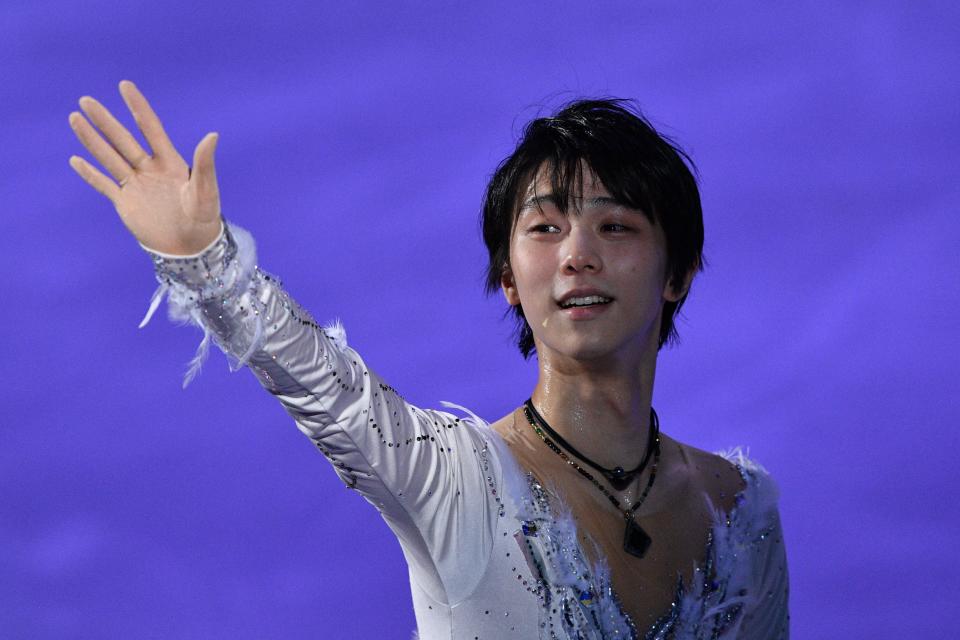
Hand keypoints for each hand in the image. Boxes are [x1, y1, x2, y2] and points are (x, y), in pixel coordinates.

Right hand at [68, 80, 222, 254]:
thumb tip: (212, 135)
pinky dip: (90, 174)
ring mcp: (136, 185)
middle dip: (105, 120)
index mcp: (169, 162)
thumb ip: (204, 164)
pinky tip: (76, 159)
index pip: (149, 128)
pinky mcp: (126, 203)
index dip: (138, 107)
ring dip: (92, 140)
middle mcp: (149, 169)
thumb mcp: (205, 190)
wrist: (191, 247)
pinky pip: (104, 185)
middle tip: (86, 100)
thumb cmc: (204, 218)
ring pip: (109, 157)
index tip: (124, 86)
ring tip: (75, 118)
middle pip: (123, 139)